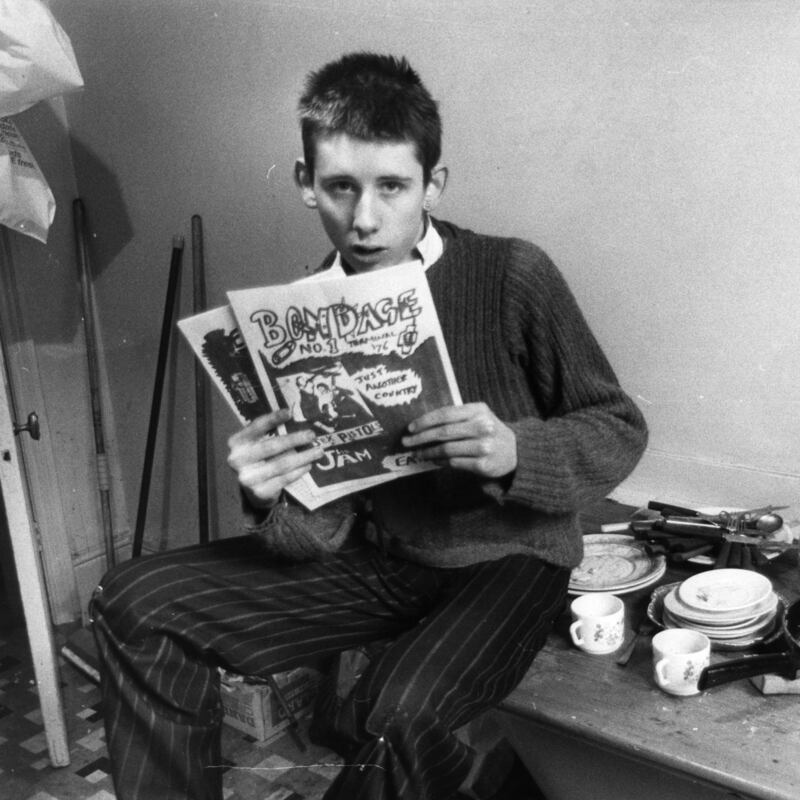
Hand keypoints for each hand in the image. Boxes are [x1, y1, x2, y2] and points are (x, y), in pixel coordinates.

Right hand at [227, 409, 321, 507]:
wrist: (251, 491)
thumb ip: (269, 433)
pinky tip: (309, 465)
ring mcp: (247, 478)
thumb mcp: (256, 444)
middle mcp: (237, 460)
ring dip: (303, 457)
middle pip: (271, 446)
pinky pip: (284, 478)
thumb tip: (297, 419)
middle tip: (312, 435)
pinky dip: (299, 471)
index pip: (256, 427)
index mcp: (236, 442)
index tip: (290, 412)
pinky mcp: (259, 492)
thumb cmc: (258, 460)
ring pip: (281, 464)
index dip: (273, 419)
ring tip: (318, 451)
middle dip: (294, 439)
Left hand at [401, 402, 516, 478]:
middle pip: (443, 432)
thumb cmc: (490, 431)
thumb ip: (456, 416)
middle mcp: (482, 427)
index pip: (445, 414)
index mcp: (478, 410)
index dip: (425, 421)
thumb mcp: (478, 416)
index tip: (411, 427)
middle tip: (407, 442)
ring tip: (418, 453)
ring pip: (446, 449)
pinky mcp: (483, 465)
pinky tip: (434, 460)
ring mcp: (484, 447)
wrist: (517, 451)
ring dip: (428, 452)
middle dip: (421, 438)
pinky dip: (441, 462)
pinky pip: (454, 463)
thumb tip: (423, 425)